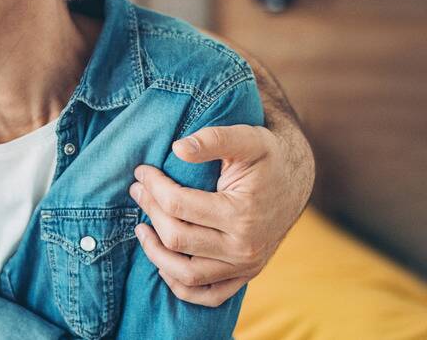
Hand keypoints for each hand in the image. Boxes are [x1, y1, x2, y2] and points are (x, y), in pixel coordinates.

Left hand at [130, 124, 310, 305]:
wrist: (295, 179)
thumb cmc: (267, 156)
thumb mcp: (247, 138)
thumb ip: (214, 139)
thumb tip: (177, 149)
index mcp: (243, 214)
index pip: (178, 206)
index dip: (153, 186)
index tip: (142, 172)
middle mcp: (245, 247)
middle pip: (177, 238)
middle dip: (150, 211)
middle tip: (137, 191)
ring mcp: (245, 266)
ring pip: (186, 274)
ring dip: (155, 253)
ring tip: (141, 228)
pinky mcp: (245, 276)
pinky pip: (208, 296)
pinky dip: (181, 286)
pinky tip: (163, 263)